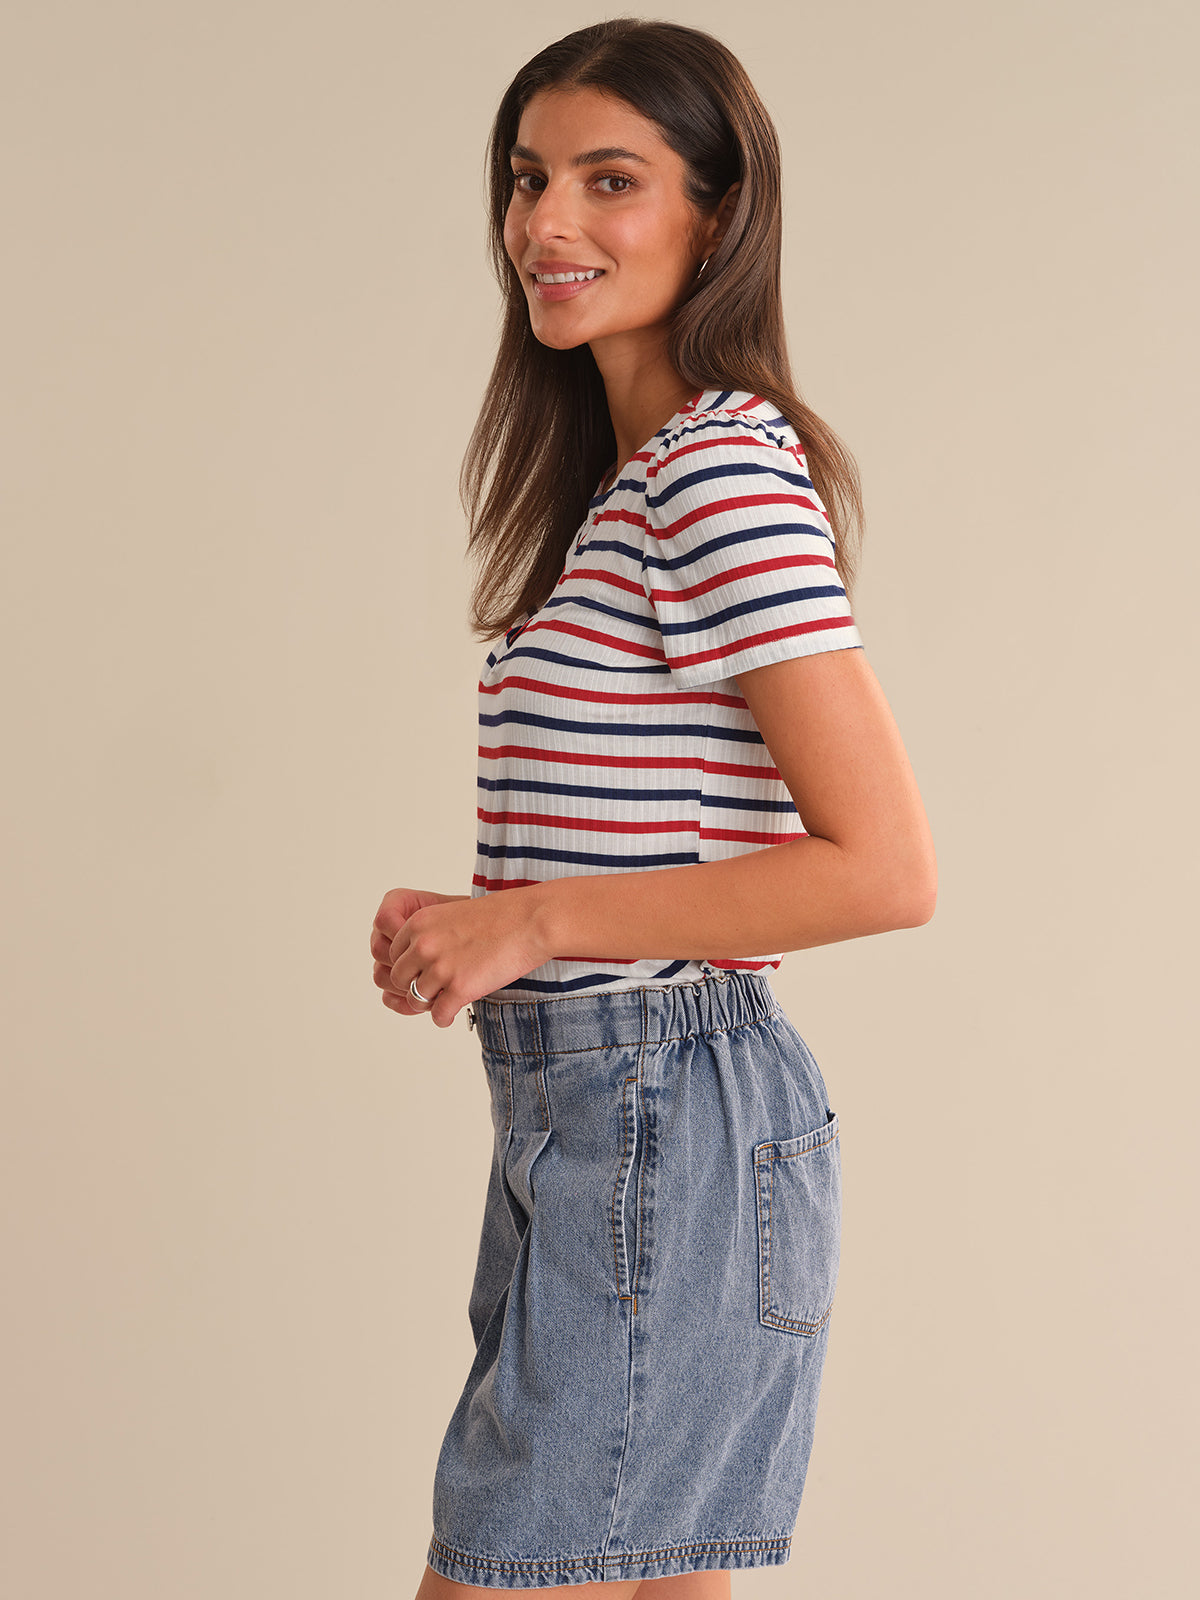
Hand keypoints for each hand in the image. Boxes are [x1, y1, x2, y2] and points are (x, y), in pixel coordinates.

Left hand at [370, 885, 548, 1028]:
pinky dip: (444, 1018)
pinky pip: (438, 1015)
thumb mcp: (454, 914)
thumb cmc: (501, 916)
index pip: (394, 955)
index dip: (410, 966)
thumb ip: (432, 934)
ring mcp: (441, 968)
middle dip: (414, 986)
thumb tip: (420, 962)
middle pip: (399, 979)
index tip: (424, 971)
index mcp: (419, 923)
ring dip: (429, 1003)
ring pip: (416, 999)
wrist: (531, 920)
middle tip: (434, 989)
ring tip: (445, 1001)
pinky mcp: (460, 989)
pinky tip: (453, 1013)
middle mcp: (423, 945)